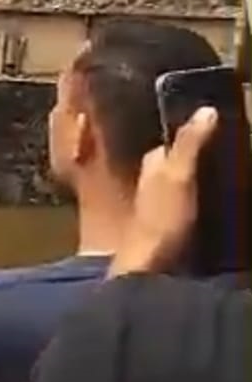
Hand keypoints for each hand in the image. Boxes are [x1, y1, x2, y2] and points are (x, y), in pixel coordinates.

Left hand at [110, 106, 218, 276]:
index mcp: (152, 165)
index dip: (193, 134)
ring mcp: (159, 207)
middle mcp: (152, 183)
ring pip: (184, 186)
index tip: (221, 129)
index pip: (172, 141)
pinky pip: (189, 207)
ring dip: (203, 183)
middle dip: (200, 158)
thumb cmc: (160, 221)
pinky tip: (218, 208)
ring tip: (233, 180)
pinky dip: (203, 204)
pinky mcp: (169, 230)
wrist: (148, 272)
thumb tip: (206, 109)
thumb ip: (189, 144)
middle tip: (232, 155)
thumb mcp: (178, 177)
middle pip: (179, 163)